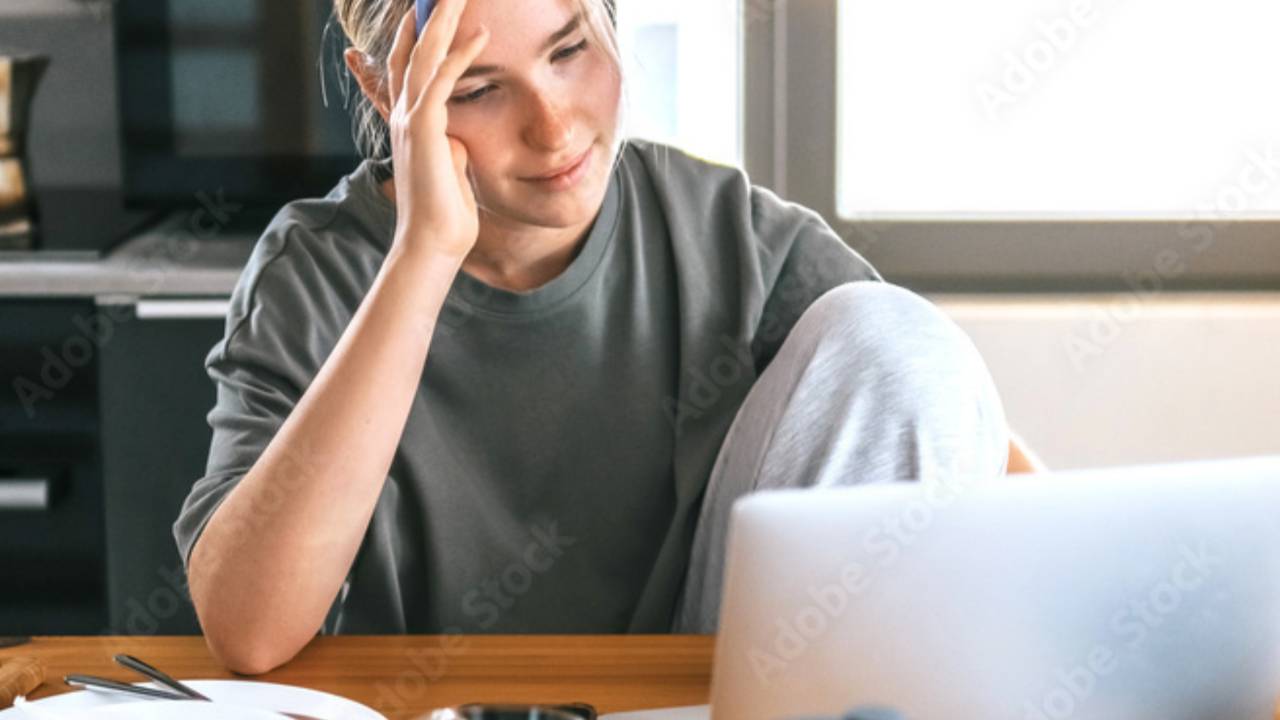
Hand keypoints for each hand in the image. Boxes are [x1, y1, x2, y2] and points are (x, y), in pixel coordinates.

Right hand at [384, 0, 488, 260]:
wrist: (432, 242)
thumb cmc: (444, 213)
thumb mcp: (451, 169)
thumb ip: (451, 146)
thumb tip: (458, 138)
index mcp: (408, 124)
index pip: (406, 67)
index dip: (413, 35)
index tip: (420, 9)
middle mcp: (403, 115)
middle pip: (412, 50)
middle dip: (425, 15)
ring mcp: (411, 120)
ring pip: (425, 55)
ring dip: (442, 20)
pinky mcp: (425, 129)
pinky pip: (443, 80)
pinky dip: (460, 54)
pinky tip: (479, 34)